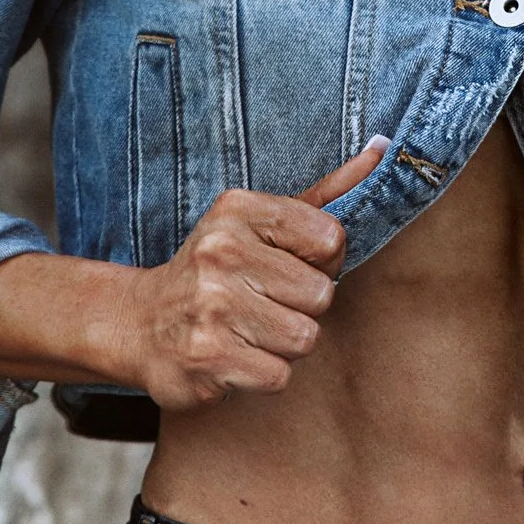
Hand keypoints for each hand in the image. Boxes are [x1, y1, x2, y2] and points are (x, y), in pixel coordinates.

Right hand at [124, 139, 387, 410]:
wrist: (139, 324)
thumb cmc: (216, 271)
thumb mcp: (261, 222)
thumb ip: (327, 192)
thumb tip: (384, 149)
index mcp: (237, 210)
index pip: (330, 238)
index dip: (322, 262)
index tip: (288, 265)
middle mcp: (220, 252)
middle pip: (321, 295)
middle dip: (301, 308)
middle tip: (261, 303)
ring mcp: (211, 306)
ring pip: (304, 338)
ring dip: (283, 344)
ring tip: (247, 330)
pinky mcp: (207, 358)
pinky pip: (279, 375)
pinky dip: (263, 373)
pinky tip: (234, 356)